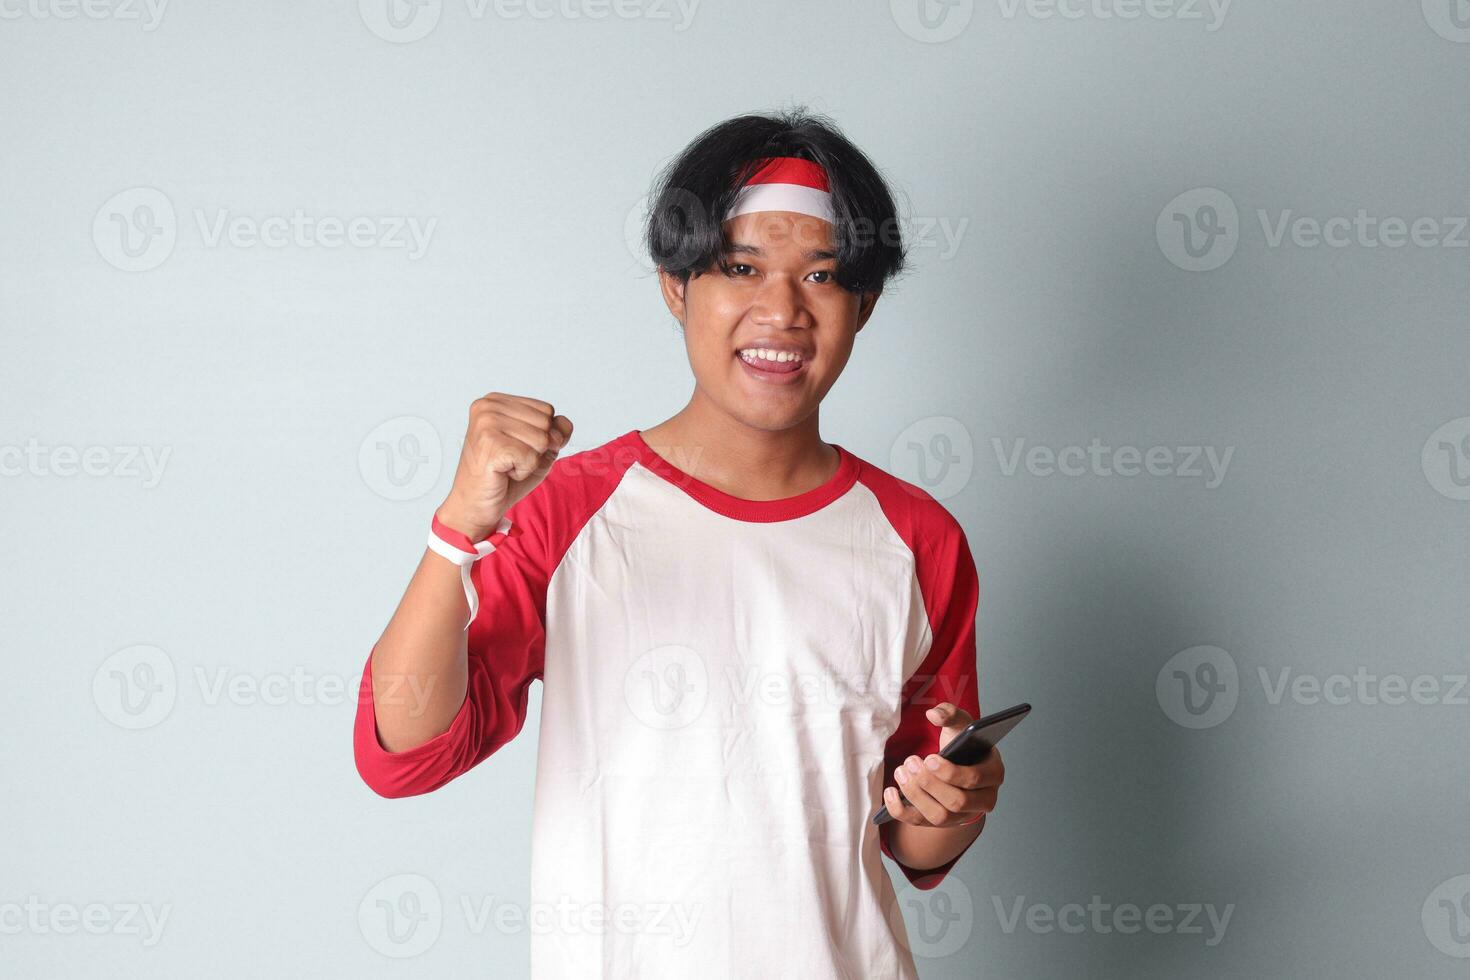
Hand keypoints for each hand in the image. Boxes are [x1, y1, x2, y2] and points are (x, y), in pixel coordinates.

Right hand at [436, 393, 572, 540]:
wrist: (476, 505)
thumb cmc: (506, 477)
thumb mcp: (539, 449)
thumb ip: (556, 431)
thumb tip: (564, 423)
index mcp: (496, 401)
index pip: (547, 410)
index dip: (542, 436)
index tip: (515, 448)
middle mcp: (488, 406)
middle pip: (546, 422)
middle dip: (537, 449)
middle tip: (510, 459)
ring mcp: (487, 423)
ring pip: (542, 440)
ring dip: (530, 461)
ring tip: (506, 466)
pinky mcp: (490, 444)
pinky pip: (532, 457)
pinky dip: (523, 472)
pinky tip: (503, 473)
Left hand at [883, 702, 1003, 828]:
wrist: (960, 763)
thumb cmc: (963, 744)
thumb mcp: (961, 725)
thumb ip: (950, 714)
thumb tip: (934, 714)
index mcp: (993, 773)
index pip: (975, 780)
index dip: (950, 772)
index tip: (928, 758)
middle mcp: (983, 800)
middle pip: (957, 802)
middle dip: (929, 784)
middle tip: (911, 762)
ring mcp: (963, 815)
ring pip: (940, 817)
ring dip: (916, 796)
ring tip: (901, 773)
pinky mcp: (942, 823)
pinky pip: (921, 823)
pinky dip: (902, 811)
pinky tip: (890, 792)